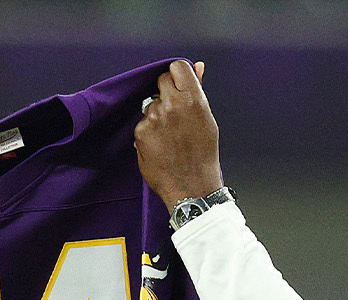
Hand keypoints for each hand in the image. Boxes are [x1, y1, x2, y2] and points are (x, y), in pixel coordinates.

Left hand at [133, 60, 223, 213]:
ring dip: (157, 113)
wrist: (191, 185)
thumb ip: (198, 89)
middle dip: (166, 91)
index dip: (177, 74)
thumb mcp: (206, 118)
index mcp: (193, 98)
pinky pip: (142, 122)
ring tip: (170, 134)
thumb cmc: (202, 152)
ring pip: (150, 103)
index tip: (178, 85)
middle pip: (161, 80)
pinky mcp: (141, 132)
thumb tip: (198, 66)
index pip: (178, 67)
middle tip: (174, 111)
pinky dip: (149, 130)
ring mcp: (154, 118)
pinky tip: (160, 144)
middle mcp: (172, 105)